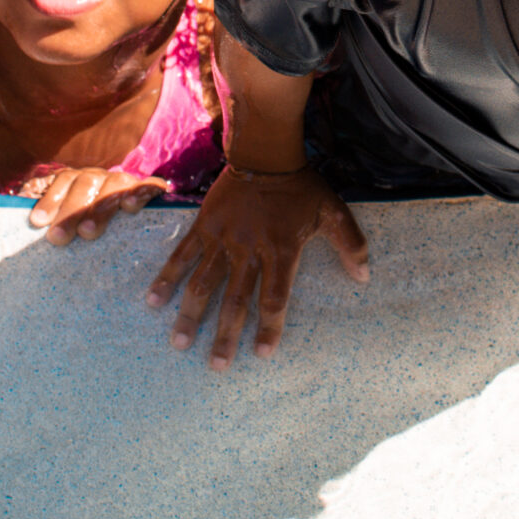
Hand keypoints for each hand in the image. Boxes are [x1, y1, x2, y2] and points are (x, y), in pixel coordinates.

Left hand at [20, 166, 167, 243]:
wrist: (123, 211)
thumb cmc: (79, 221)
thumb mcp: (58, 214)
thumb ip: (41, 207)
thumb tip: (20, 205)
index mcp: (76, 179)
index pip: (62, 181)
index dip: (50, 199)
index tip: (37, 222)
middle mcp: (99, 177)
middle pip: (85, 184)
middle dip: (71, 211)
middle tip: (58, 238)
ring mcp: (123, 182)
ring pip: (113, 186)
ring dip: (100, 209)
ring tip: (88, 233)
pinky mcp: (147, 190)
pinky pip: (147, 187)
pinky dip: (141, 193)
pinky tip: (131, 207)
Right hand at [146, 164, 367, 369]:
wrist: (265, 153)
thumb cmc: (301, 187)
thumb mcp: (332, 211)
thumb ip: (351, 244)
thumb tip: (364, 277)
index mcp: (280, 250)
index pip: (274, 298)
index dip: (268, 327)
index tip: (262, 353)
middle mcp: (249, 250)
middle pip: (235, 301)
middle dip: (225, 336)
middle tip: (217, 366)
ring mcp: (222, 239)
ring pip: (203, 283)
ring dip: (191, 315)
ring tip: (179, 343)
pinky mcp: (204, 226)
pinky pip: (182, 255)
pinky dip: (167, 277)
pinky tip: (154, 301)